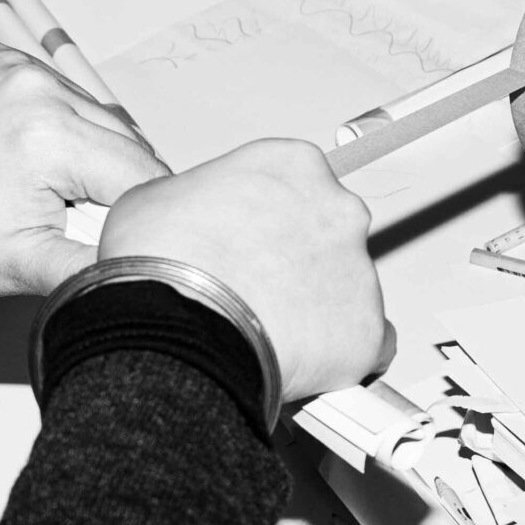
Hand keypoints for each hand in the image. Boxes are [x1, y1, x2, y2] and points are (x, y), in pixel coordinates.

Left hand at [0, 43, 167, 296]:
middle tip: (69, 216)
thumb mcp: (25, 267)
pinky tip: (25, 154)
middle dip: (110, 183)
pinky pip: (58, 92)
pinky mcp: (0, 60)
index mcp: (49, 135)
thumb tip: (148, 266)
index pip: (139, 173)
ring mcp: (15, 66)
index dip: (137, 213)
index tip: (118, 234)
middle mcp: (35, 86)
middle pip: (123, 140)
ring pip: (94, 114)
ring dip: (86, 151)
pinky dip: (55, 124)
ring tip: (43, 186)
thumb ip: (97, 266)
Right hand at [100, 141, 389, 405]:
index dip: (267, 217)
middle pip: (329, 231)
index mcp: (293, 165)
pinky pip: (369, 344)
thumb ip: (195, 199)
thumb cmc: (163, 259)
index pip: (295, 184)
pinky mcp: (367, 329)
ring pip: (346, 288)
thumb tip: (190, 221)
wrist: (177, 323)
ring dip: (316, 307)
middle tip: (257, 285)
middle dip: (298, 259)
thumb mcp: (155, 198)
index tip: (251, 238)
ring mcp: (359, 269)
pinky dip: (341, 353)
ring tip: (266, 329)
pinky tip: (306, 360)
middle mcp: (338, 209)